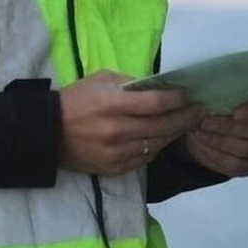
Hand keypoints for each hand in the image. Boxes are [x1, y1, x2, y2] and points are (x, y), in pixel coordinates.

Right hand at [58, 70, 203, 175]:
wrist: (46, 133)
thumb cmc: (75, 100)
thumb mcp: (101, 80)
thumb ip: (130, 83)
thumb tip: (159, 86)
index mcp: (113, 104)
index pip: (157, 103)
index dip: (178, 100)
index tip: (190, 95)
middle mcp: (117, 131)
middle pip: (163, 126)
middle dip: (185, 118)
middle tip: (200, 111)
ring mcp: (116, 153)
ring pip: (157, 144)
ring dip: (174, 134)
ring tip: (186, 124)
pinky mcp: (114, 168)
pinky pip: (145, 158)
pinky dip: (157, 147)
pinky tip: (164, 137)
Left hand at [184, 92, 247, 176]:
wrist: (213, 129)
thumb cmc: (220, 106)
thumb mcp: (221, 95)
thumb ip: (221, 94)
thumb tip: (206, 95)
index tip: (235, 113)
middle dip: (226, 126)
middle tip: (204, 122)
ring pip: (245, 148)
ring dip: (218, 141)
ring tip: (200, 133)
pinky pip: (236, 164)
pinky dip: (217, 156)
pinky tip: (203, 147)